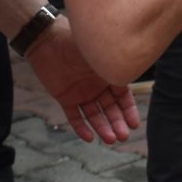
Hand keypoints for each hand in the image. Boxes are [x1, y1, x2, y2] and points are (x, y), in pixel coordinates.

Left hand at [24, 17, 140, 143]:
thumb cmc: (75, 42)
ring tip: (110, 140)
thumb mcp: (99, 52)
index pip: (123, 96)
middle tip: (123, 136)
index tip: (134, 124)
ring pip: (94, 115)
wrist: (46, 41)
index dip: (129, 110)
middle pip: (111, 109)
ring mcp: (81, 93)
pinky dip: (81, 127)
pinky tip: (89, 138)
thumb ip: (114, 63)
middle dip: (118, 123)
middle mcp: (97, 85)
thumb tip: (134, 66)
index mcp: (107, 74)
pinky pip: (74, 116)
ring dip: (103, 128)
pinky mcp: (65, 98)